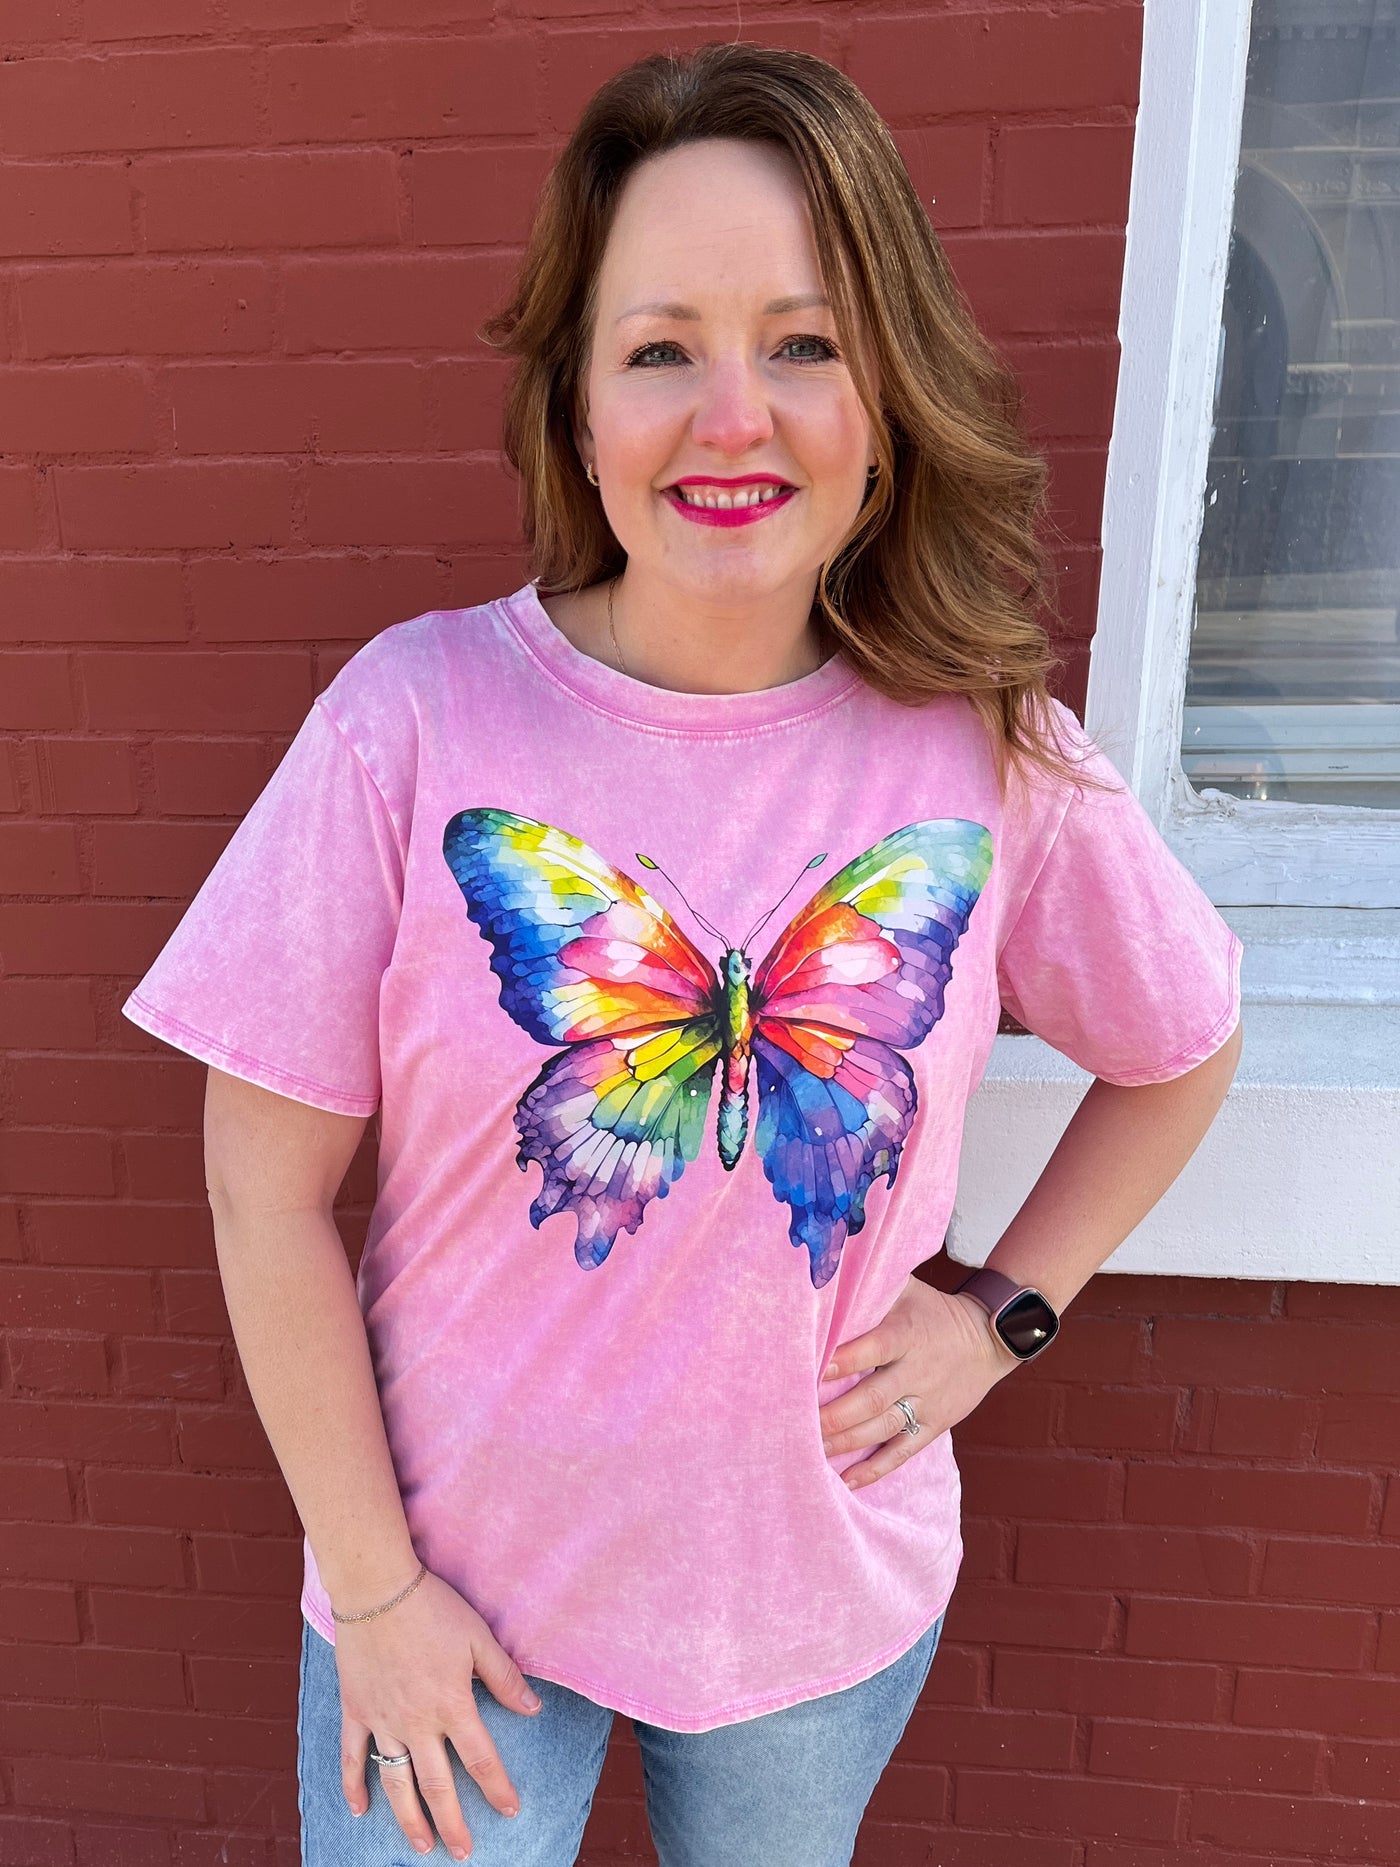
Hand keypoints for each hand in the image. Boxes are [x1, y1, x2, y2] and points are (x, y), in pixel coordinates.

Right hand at [336, 1567, 542, 1859]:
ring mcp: (382, 1720)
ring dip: (409, 1818)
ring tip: (422, 1845)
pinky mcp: (355, 1710)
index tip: (510, 1810)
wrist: (377, 1588)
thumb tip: (533, 1710)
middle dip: (453, 1822)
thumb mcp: (478, 1637)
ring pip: (396, 1781)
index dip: (497, 1787)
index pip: (480, 1758)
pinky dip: (354, 1785)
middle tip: (463, 1852)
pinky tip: (358, 1811)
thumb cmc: (433, 1608)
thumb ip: (504, 1677)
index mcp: (451, 1705)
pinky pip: (352, 1756)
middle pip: (437, 1784)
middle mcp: (416, 1722)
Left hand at [818, 1275, 1020, 1489]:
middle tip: (797, 1423)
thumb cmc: (933, 1310)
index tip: (813, 1370)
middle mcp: (918, 1370)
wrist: (990, 1338)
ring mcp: (928, 1401)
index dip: (845, 1360)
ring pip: (884, 1427)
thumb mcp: (908, 1289)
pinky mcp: (936, 1424)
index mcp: (908, 1334)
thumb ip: (872, 1288)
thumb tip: (827, 1273)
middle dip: (835, 1414)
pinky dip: (876, 1468)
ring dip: (847, 1443)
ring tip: (811, 1450)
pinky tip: (848, 1481)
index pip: (874, 1348)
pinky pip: (904, 1450)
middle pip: (873, 1397)